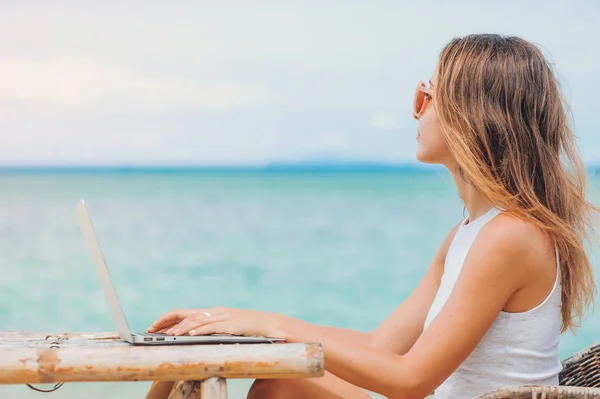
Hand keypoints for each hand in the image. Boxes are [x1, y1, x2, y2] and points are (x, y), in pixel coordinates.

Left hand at [147, 307, 284, 337]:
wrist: (271, 324)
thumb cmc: (249, 328)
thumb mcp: (228, 327)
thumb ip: (212, 329)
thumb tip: (193, 336)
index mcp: (213, 312)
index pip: (184, 313)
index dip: (167, 319)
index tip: (154, 326)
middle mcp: (216, 312)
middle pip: (186, 315)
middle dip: (167, 322)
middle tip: (153, 330)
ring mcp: (224, 317)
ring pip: (197, 321)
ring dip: (181, 328)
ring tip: (168, 336)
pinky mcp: (232, 324)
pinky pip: (212, 327)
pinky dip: (200, 330)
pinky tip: (190, 335)